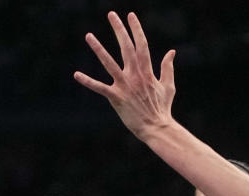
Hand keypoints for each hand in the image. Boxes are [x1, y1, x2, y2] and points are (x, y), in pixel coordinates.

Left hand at [74, 12, 176, 139]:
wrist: (157, 128)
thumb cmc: (162, 108)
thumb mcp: (168, 86)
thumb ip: (167, 67)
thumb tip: (171, 52)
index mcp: (147, 72)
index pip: (142, 45)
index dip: (136, 29)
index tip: (130, 15)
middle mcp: (135, 76)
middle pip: (126, 48)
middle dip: (119, 30)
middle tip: (111, 15)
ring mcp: (125, 86)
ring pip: (109, 63)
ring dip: (98, 49)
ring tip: (88, 36)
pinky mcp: (116, 98)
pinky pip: (100, 88)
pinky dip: (88, 81)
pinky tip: (76, 74)